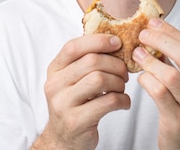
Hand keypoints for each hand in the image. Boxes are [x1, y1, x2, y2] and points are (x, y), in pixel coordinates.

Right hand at [35, 34, 130, 149]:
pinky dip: (123, 100)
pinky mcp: (76, 121)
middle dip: (115, 64)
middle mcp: (54, 85)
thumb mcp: (72, 80)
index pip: (73, 47)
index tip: (117, 42)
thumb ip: (85, 61)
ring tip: (122, 88)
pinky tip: (123, 102)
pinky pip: (108, 101)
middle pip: (91, 62)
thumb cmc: (75, 104)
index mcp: (54, 70)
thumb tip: (115, 40)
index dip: (98, 41)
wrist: (64, 139)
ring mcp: (63, 104)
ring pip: (100, 79)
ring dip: (119, 82)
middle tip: (125, 72)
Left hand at [132, 19, 179, 149]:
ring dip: (150, 61)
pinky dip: (147, 81)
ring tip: (136, 53)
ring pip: (171, 76)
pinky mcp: (179, 123)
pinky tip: (140, 78)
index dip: (172, 32)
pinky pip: (160, 94)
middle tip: (142, 35)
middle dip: (162, 40)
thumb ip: (178, 65)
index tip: (153, 23)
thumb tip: (156, 34)